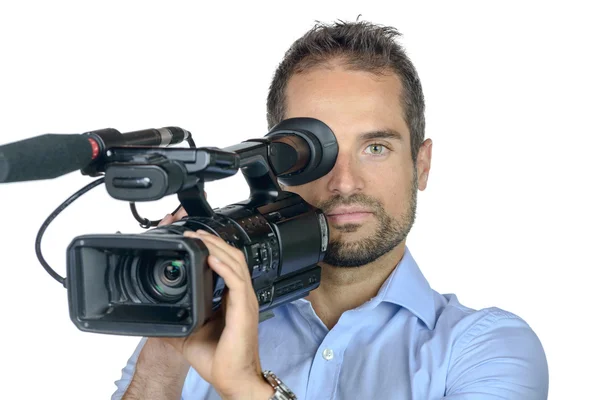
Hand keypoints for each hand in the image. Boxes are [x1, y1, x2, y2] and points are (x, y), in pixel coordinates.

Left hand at [158, 206, 273, 399]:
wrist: (233, 378)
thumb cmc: (219, 359)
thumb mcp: (192, 332)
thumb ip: (182, 317)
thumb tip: (162, 312)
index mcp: (233, 300)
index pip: (229, 265)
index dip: (216, 249)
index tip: (197, 241)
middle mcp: (242, 297)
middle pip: (234, 258)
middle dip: (215, 242)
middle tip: (195, 234)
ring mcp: (245, 302)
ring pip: (236, 264)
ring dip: (218, 248)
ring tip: (201, 240)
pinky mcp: (243, 310)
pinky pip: (237, 282)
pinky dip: (224, 267)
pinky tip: (212, 259)